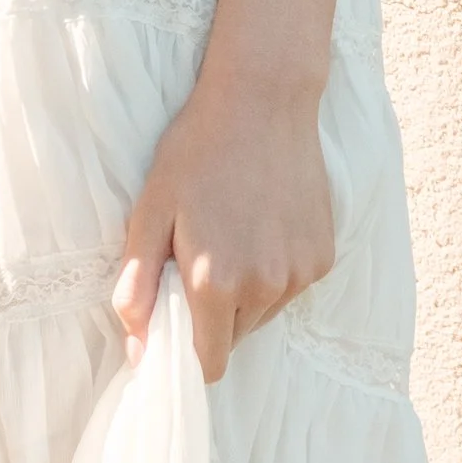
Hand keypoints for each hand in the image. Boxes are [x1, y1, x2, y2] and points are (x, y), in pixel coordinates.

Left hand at [112, 65, 335, 382]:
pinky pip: (292, 286)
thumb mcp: (151, 210)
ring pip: (265, 313)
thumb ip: (137, 287)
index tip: (178, 320)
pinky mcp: (324, 257)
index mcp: (216, 284)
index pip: (209, 363)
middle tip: (202, 256)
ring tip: (234, 233)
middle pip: (236, 337)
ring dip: (247, 292)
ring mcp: (299, 274)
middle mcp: (264, 288)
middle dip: (215, 314)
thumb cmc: (198, 150)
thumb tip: (137, 353)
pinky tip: (264, 224)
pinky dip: (276, 270)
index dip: (189, 350)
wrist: (263, 99)